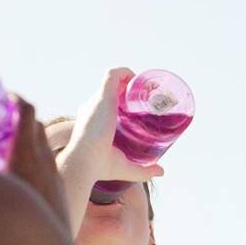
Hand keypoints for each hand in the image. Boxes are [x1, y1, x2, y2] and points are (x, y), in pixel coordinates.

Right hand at [2, 92, 69, 228]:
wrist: (48, 244)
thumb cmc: (11, 221)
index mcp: (26, 153)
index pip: (28, 111)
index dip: (17, 99)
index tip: (5, 96)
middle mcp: (44, 158)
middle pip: (36, 124)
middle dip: (20, 117)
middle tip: (1, 118)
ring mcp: (54, 172)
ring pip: (43, 144)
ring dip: (28, 139)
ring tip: (8, 143)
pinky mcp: (59, 185)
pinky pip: (47, 162)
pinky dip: (35, 158)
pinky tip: (21, 169)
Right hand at [58, 67, 164, 187]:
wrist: (84, 162)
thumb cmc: (99, 166)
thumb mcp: (125, 167)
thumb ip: (143, 169)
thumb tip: (161, 172)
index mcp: (93, 121)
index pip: (106, 106)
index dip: (122, 103)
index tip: (139, 108)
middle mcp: (92, 108)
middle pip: (111, 91)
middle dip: (129, 91)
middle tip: (149, 99)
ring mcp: (97, 100)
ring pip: (113, 80)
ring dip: (130, 79)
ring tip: (148, 87)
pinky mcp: (103, 96)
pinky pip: (114, 74)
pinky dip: (126, 72)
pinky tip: (139, 78)